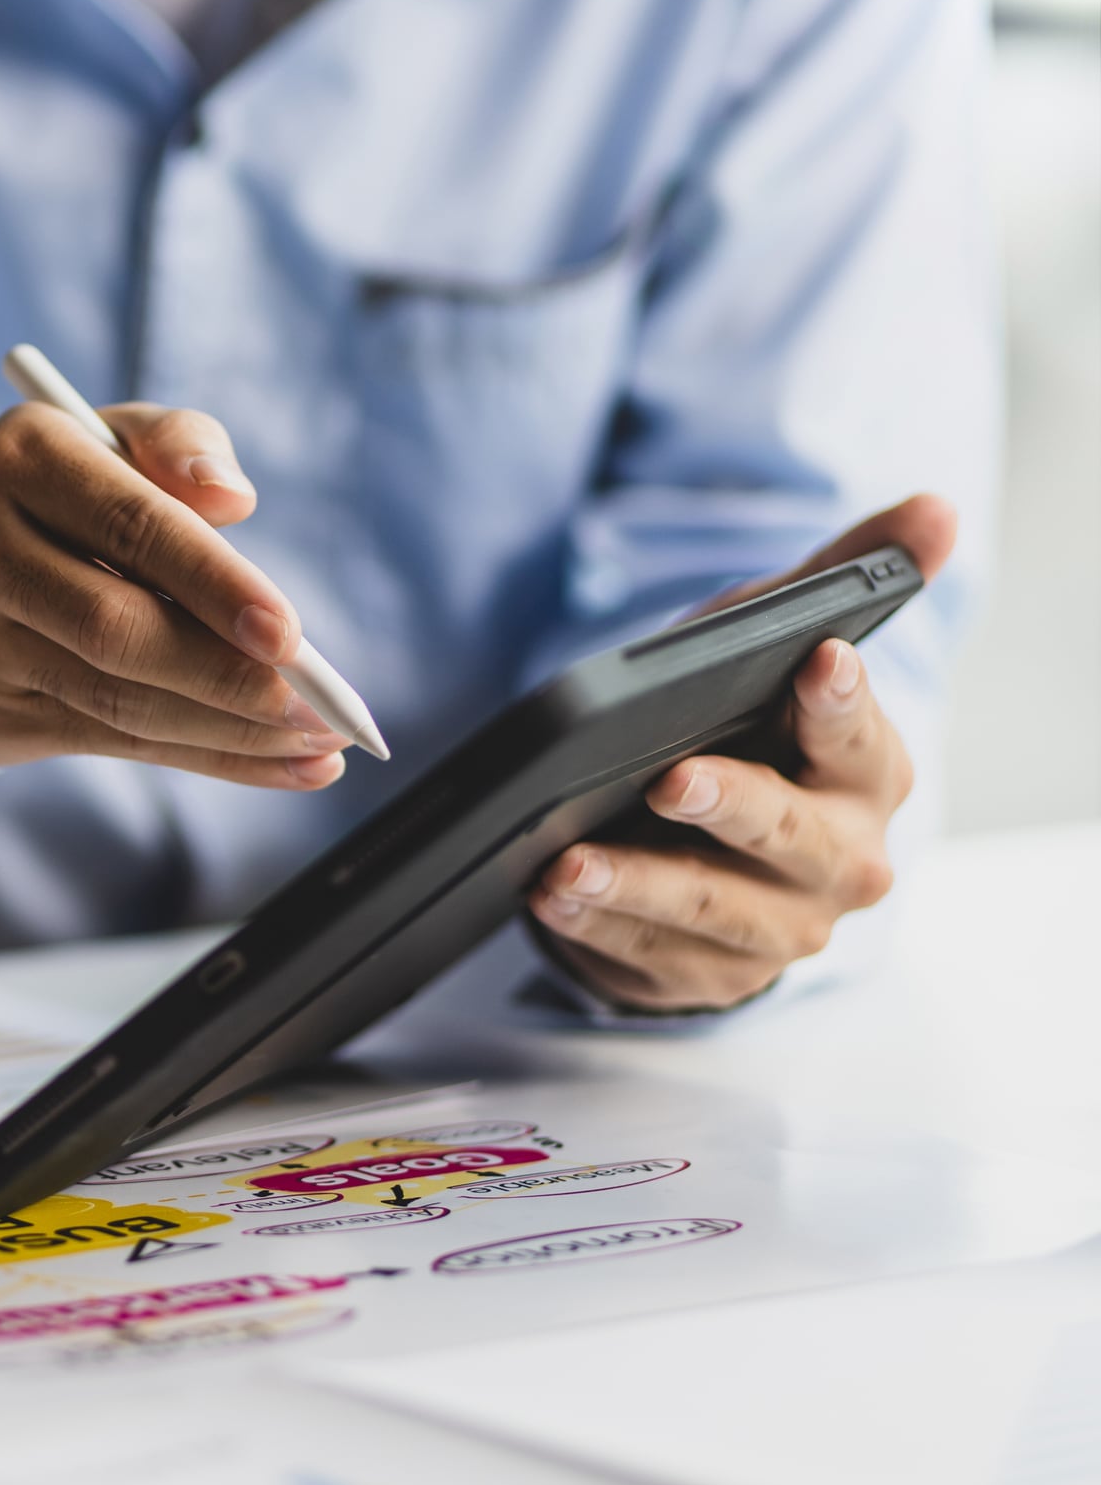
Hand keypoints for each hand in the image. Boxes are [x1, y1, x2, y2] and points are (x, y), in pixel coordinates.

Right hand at [0, 401, 347, 786]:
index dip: (213, 583)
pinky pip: (113, 744)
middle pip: (116, 629)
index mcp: (20, 459)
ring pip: (118, 700)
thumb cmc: (48, 501)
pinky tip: (282, 764)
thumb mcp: (104, 441)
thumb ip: (178, 444)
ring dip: (231, 730)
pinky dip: (209, 757)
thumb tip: (232, 498)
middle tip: (321, 708)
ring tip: (319, 742)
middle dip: (229, 677)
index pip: (128, 526)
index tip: (289, 633)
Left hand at [530, 496, 954, 1012]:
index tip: (816, 660)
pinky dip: (598, 928)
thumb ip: (842, 577)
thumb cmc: (743, 722)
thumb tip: (935, 510)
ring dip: (637, 886)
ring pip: (711, 908)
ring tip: (567, 863)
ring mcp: (781, 928)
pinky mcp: (713, 973)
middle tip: (670, 779)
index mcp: (870, 773)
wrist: (699, 845)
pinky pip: (652, 954)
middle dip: (731, 806)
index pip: (859, 734)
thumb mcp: (773, 644)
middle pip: (787, 833)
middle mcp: (841, 859)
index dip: (838, 700)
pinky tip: (549, 899)